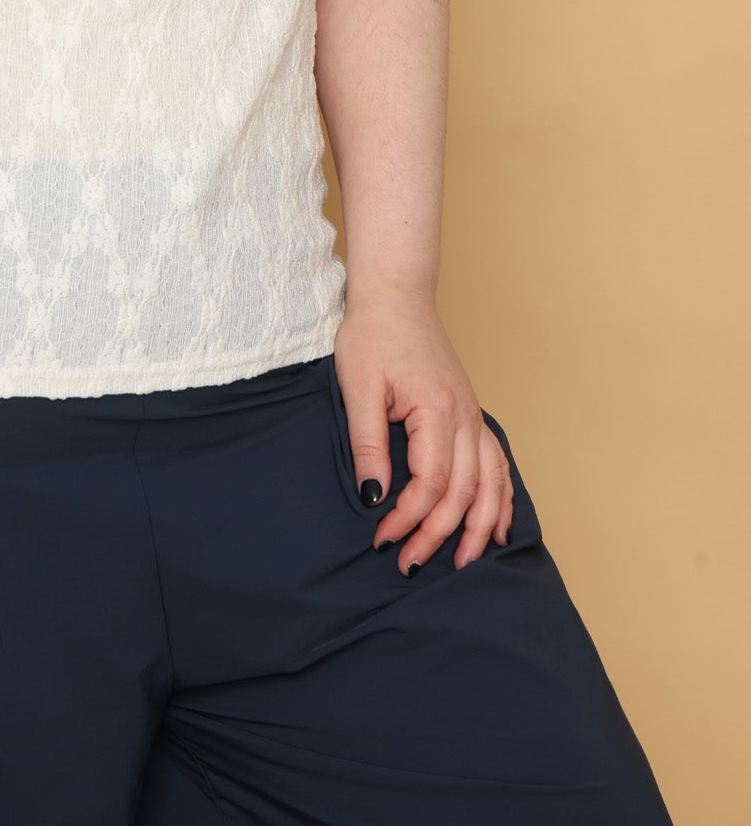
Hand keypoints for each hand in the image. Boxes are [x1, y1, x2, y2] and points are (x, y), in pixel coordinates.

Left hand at [332, 288, 513, 572]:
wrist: (396, 296)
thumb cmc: (373, 334)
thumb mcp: (358, 386)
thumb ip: (368, 444)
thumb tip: (373, 497)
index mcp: (436, 410)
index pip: (431, 483)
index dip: (408, 518)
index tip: (381, 539)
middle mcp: (465, 417)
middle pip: (463, 492)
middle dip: (439, 535)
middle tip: (409, 564)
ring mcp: (473, 416)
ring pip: (490, 483)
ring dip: (479, 526)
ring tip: (465, 564)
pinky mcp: (471, 414)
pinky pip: (498, 464)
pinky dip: (502, 498)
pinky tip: (497, 527)